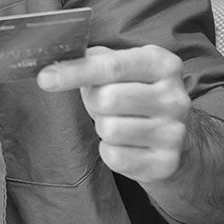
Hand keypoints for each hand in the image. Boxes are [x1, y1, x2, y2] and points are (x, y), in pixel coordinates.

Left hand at [36, 45, 190, 182]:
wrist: (178, 141)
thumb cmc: (137, 96)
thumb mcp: (125, 69)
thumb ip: (95, 60)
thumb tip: (59, 63)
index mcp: (163, 64)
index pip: (112, 66)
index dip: (75, 71)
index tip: (45, 78)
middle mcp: (175, 97)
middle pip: (106, 99)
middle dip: (94, 103)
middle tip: (105, 104)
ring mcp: (174, 132)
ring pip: (109, 129)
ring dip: (103, 128)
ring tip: (121, 124)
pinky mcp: (165, 162)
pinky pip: (115, 157)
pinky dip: (110, 152)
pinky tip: (127, 145)